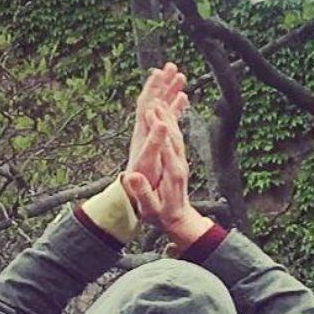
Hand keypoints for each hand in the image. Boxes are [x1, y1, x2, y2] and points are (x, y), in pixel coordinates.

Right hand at [124, 100, 212, 251]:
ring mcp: (181, 160)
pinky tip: (165, 111)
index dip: (158, 127)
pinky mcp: (179, 159)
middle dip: (164, 113)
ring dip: (169, 113)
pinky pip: (176, 136)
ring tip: (160, 96)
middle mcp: (180, 162)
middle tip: (154, 94)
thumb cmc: (161, 216)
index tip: (150, 111)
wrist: (179, 220)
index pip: (165, 145)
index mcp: (173, 172)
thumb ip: (142, 192)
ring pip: (176, 132)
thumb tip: (132, 176)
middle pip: (173, 134)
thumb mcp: (150, 208)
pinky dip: (171, 122)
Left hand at [125, 63, 187, 190]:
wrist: (135, 194)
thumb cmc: (142, 181)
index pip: (147, 104)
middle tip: (172, 67)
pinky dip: (174, 106)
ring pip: (161, 106)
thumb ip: (154, 143)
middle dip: (162, 83)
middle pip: (153, 100)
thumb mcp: (147, 163)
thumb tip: (162, 122)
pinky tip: (183, 98)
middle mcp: (146, 130)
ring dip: (169, 91)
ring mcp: (151, 133)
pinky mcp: (158, 139)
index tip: (161, 72)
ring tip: (181, 77)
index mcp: (143, 133)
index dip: (153, 88)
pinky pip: (167, 117)